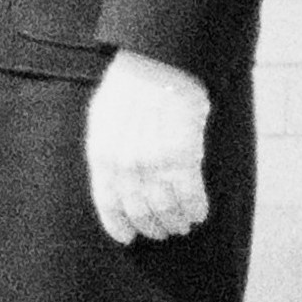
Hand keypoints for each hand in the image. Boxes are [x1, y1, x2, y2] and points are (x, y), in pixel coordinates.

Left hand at [80, 51, 211, 246]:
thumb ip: (107, 150)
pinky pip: (190, 196)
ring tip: (182, 225)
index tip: (129, 238)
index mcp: (102, 154)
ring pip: (165, 208)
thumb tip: (114, 179)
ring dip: (175, 221)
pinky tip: (199, 213)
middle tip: (162, 231)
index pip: (108, 204)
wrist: (159, 63)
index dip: (119, 225)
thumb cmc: (132, 85)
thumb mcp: (104, 117)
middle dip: (152, 227)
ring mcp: (153, 163)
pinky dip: (195, 209)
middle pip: (139, 211)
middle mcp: (125, 165)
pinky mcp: (182, 158)